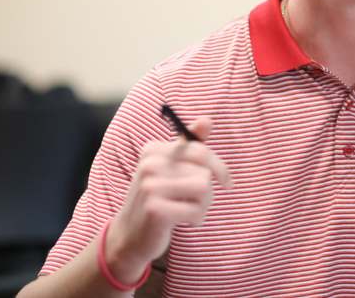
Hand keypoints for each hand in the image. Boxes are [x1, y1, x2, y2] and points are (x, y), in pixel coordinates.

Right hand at [105, 116, 231, 281]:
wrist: (129, 235)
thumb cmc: (158, 198)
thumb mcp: (171, 168)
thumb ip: (189, 144)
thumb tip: (207, 119)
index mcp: (153, 149)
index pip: (201, 151)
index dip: (219, 168)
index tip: (225, 182)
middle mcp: (149, 164)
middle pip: (205, 172)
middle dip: (208, 191)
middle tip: (194, 202)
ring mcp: (150, 186)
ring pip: (204, 189)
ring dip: (203, 205)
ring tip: (188, 211)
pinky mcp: (154, 209)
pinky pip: (196, 211)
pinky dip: (196, 219)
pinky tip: (183, 222)